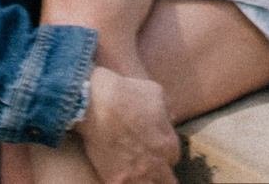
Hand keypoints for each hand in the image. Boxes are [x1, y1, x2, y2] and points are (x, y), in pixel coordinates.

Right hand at [74, 66, 178, 183]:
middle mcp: (156, 164)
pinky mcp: (115, 180)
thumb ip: (168, 110)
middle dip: (162, 175)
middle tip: (151, 168)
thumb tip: (170, 118)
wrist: (94, 103)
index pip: (174, 159)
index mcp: (168, 144)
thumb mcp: (156, 93)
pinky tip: (123, 178)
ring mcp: (135, 175)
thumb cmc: (126, 94)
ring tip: (140, 176)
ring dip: (148, 182)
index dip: (165, 154)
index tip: (157, 151)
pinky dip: (127, 183)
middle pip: (167, 182)